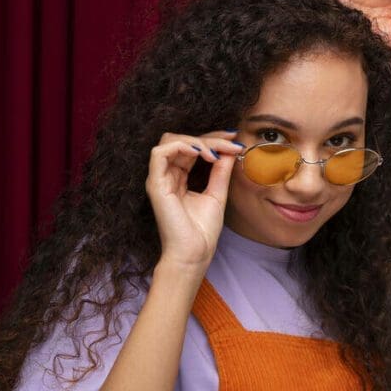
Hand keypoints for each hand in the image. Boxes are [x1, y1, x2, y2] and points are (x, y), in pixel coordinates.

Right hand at [144, 131, 244, 270]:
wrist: (194, 253)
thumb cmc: (202, 231)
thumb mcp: (217, 193)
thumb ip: (221, 171)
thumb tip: (230, 149)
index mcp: (180, 177)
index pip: (192, 147)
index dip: (213, 139)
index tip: (235, 139)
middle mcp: (167, 175)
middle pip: (182, 140)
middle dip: (209, 137)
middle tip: (231, 142)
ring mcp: (159, 179)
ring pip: (170, 140)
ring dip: (197, 140)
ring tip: (216, 153)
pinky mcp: (155, 184)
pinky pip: (159, 153)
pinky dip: (182, 146)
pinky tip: (203, 155)